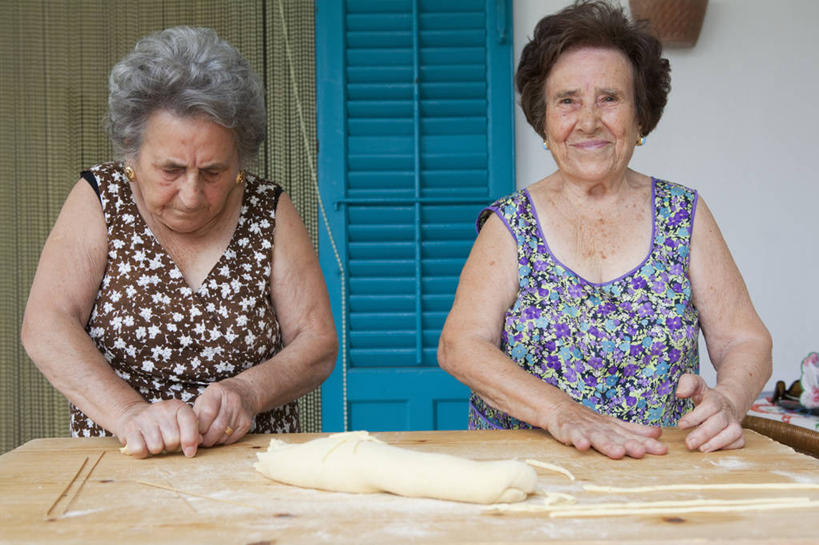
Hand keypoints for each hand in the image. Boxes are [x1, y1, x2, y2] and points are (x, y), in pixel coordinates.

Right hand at [115, 400, 200, 457]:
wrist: (133, 415)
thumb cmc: (163, 424)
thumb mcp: (180, 423)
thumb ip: (193, 431)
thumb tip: (199, 441)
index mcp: (178, 407)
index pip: (189, 422)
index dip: (191, 439)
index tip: (190, 452)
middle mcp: (162, 409)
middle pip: (173, 440)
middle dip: (171, 447)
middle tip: (166, 443)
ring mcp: (144, 418)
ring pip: (156, 447)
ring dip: (157, 451)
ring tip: (155, 442)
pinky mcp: (129, 428)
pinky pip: (139, 450)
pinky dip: (142, 453)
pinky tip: (143, 445)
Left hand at [193, 377, 255, 446]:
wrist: (245, 392)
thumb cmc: (219, 397)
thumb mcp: (205, 398)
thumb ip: (196, 413)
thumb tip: (188, 434)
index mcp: (217, 391)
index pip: (207, 413)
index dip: (199, 427)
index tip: (194, 433)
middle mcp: (232, 400)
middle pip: (216, 427)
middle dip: (205, 438)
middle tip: (199, 440)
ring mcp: (241, 412)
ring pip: (223, 436)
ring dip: (213, 441)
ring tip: (208, 438)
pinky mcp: (246, 423)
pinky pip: (231, 439)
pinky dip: (222, 441)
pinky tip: (219, 436)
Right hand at [543, 399, 666, 458]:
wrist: (560, 408)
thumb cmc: (590, 422)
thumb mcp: (612, 425)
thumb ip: (633, 430)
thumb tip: (658, 433)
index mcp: (613, 428)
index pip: (632, 435)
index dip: (646, 442)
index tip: (663, 450)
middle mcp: (602, 428)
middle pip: (617, 437)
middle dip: (629, 444)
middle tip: (641, 452)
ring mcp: (585, 429)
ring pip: (598, 437)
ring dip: (607, 445)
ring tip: (617, 453)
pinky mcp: (568, 430)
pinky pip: (573, 435)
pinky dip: (577, 439)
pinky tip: (582, 446)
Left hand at [676, 373, 743, 451]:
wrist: (725, 403)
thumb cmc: (706, 397)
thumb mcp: (696, 384)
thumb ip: (687, 383)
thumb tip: (680, 393)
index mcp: (715, 399)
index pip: (709, 406)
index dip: (695, 417)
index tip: (681, 425)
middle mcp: (726, 411)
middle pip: (719, 422)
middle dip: (703, 434)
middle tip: (689, 443)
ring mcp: (734, 423)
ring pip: (732, 433)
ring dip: (717, 443)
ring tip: (701, 449)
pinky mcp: (738, 434)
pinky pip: (739, 442)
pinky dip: (728, 447)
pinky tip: (713, 450)